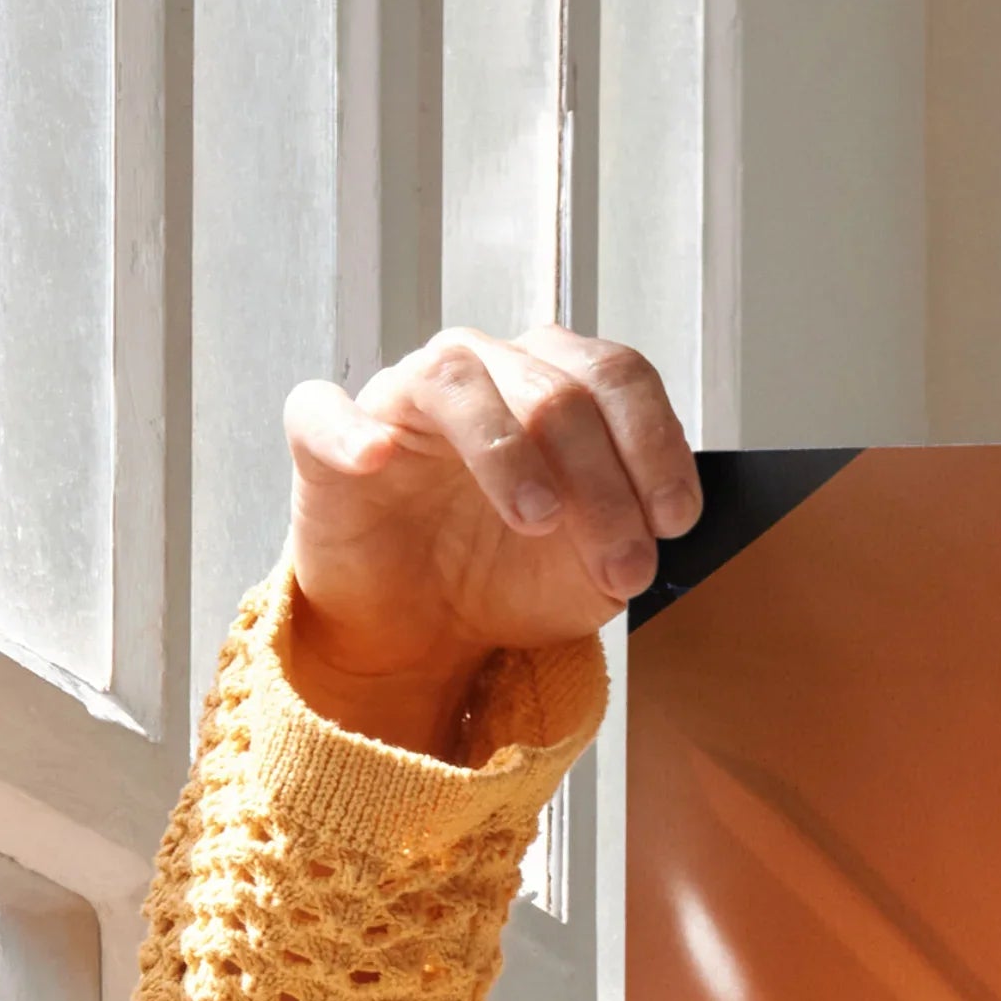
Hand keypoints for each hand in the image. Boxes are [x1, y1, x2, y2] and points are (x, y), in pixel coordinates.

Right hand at [278, 328, 699, 756]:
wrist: (425, 629)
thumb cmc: (510, 576)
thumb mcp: (595, 570)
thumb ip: (631, 536)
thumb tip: (656, 524)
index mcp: (556, 385)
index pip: (617, 377)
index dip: (655, 444)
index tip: (676, 521)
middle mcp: (484, 371)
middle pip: (555, 390)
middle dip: (602, 485)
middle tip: (622, 566)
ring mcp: (403, 398)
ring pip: (457, 381)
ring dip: (508, 452)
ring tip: (538, 520)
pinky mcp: (326, 439)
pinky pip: (324, 411)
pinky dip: (350, 430)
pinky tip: (377, 458)